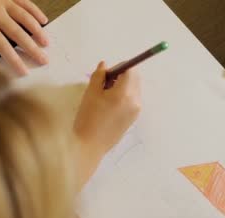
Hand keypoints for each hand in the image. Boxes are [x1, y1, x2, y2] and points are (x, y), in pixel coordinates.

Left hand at [0, 0, 48, 74]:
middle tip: (44, 60)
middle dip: (32, 49)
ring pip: (25, 18)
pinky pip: (25, 2)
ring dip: (37, 31)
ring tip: (46, 43)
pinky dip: (36, 11)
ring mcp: (4, 2)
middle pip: (18, 34)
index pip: (2, 46)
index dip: (14, 60)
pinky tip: (44, 21)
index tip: (24, 71)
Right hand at [74, 61, 140, 184]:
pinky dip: (125, 96)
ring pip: (134, 88)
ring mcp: (136, 110)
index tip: (105, 75)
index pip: (130, 70)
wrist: (90, 145)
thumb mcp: (91, 93)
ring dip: (123, 86)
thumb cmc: (88, 118)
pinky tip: (110, 106)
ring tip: (106, 96)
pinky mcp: (134, 118)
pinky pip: (133, 99)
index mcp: (125, 93)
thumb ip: (99, 76)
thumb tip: (105, 65)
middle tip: (105, 84)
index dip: (118, 68)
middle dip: (122, 76)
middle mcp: (135, 101)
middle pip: (135, 78)